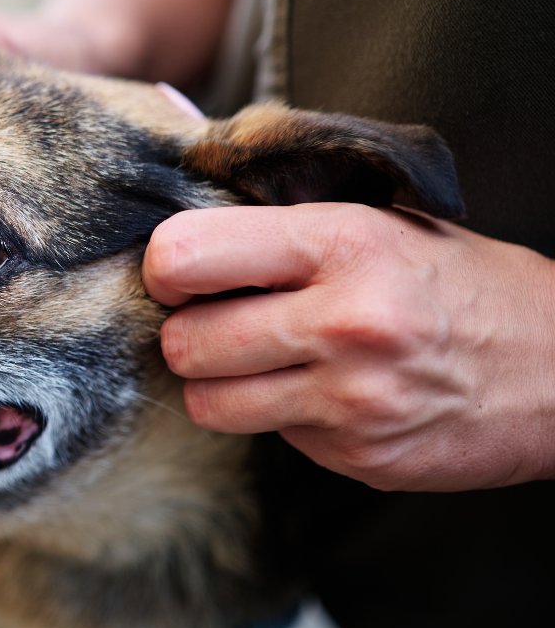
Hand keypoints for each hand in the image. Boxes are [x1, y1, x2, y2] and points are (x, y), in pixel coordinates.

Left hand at [144, 202, 554, 491]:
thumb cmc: (462, 285)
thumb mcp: (382, 221)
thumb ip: (281, 213)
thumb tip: (182, 171)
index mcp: (342, 244)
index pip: (188, 254)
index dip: (165, 268)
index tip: (179, 275)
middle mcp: (343, 322)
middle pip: (186, 341)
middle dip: (187, 333)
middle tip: (215, 322)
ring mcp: (351, 398)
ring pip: (209, 402)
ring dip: (219, 385)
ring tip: (257, 363)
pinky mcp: (359, 456)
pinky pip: (269, 438)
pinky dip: (277, 417)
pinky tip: (321, 393)